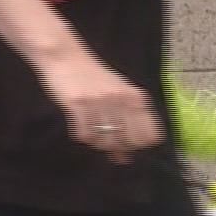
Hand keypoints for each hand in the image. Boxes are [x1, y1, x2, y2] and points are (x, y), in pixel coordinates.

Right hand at [34, 50, 162, 163]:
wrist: (65, 57)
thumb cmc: (94, 78)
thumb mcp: (117, 96)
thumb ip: (127, 124)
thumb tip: (126, 159)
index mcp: (136, 97)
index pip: (149, 135)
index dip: (140, 145)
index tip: (129, 143)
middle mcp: (121, 100)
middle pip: (127, 142)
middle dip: (118, 147)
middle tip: (108, 140)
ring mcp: (99, 102)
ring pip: (105, 140)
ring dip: (99, 144)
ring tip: (94, 135)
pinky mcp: (77, 104)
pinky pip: (84, 134)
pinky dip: (83, 137)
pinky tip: (82, 129)